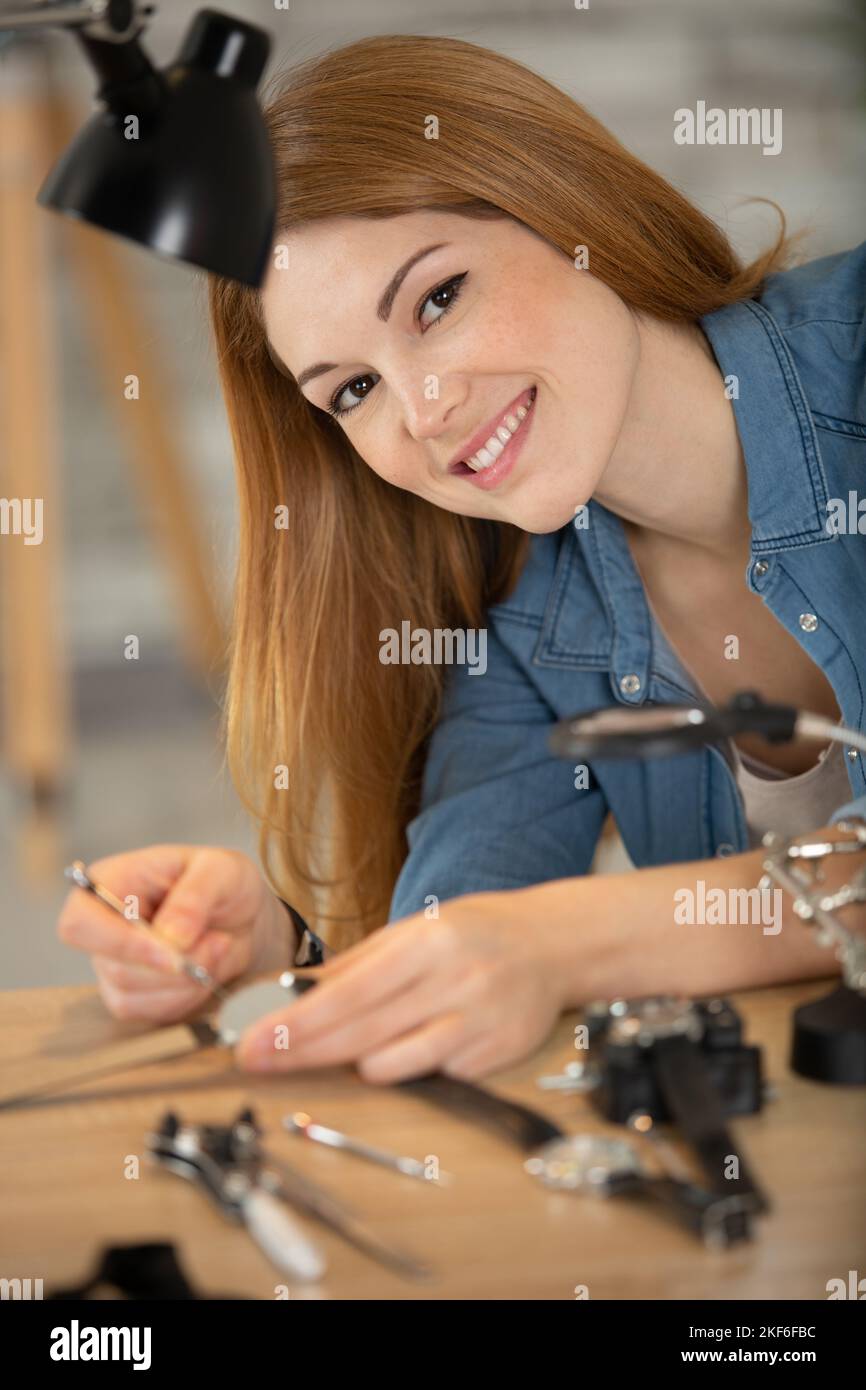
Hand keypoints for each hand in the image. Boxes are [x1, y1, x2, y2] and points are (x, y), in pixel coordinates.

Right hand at [57, 844, 292, 1022]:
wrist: (242, 914)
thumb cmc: (222, 881)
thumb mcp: (220, 870)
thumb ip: (194, 897)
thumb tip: (170, 936)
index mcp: (111, 882)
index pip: (80, 923)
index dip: (120, 944)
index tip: (172, 951)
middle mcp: (102, 926)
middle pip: (113, 968)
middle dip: (175, 966)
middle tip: (219, 941)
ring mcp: (113, 964)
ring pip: (133, 996)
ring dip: (187, 981)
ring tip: (218, 947)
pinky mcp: (132, 994)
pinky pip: (151, 1012)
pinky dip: (188, 997)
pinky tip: (207, 971)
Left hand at [235, 891, 568, 1082]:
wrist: (552, 944)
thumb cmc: (475, 933)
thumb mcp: (414, 930)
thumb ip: (357, 964)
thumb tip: (295, 991)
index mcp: (428, 943)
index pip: (348, 994)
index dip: (296, 1023)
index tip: (256, 1041)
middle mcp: (454, 982)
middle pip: (362, 1033)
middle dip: (302, 1052)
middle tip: (258, 1062)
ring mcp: (479, 1023)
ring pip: (395, 1065)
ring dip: (359, 1063)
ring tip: (350, 1048)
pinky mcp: (497, 1056)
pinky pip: (433, 1077)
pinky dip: (410, 1069)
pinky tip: (409, 1049)